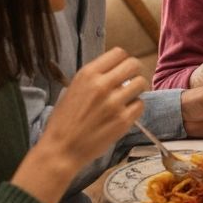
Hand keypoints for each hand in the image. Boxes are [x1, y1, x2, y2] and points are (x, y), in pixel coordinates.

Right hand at [14, 48, 145, 202]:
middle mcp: (102, 85)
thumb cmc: (64, 120)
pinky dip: (135, 107)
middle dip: (134, 72)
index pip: (119, 53)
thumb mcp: (73, 89)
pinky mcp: (123, 120)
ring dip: (136, 90)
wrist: (61, 149)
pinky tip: (125, 113)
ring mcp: (115, 103)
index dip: (123, 61)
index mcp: (88, 74)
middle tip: (129, 82)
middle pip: (134, 64)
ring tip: (126, 98)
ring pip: (141, 83)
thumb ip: (95, 78)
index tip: (121, 69)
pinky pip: (141, 104)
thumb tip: (116, 70)